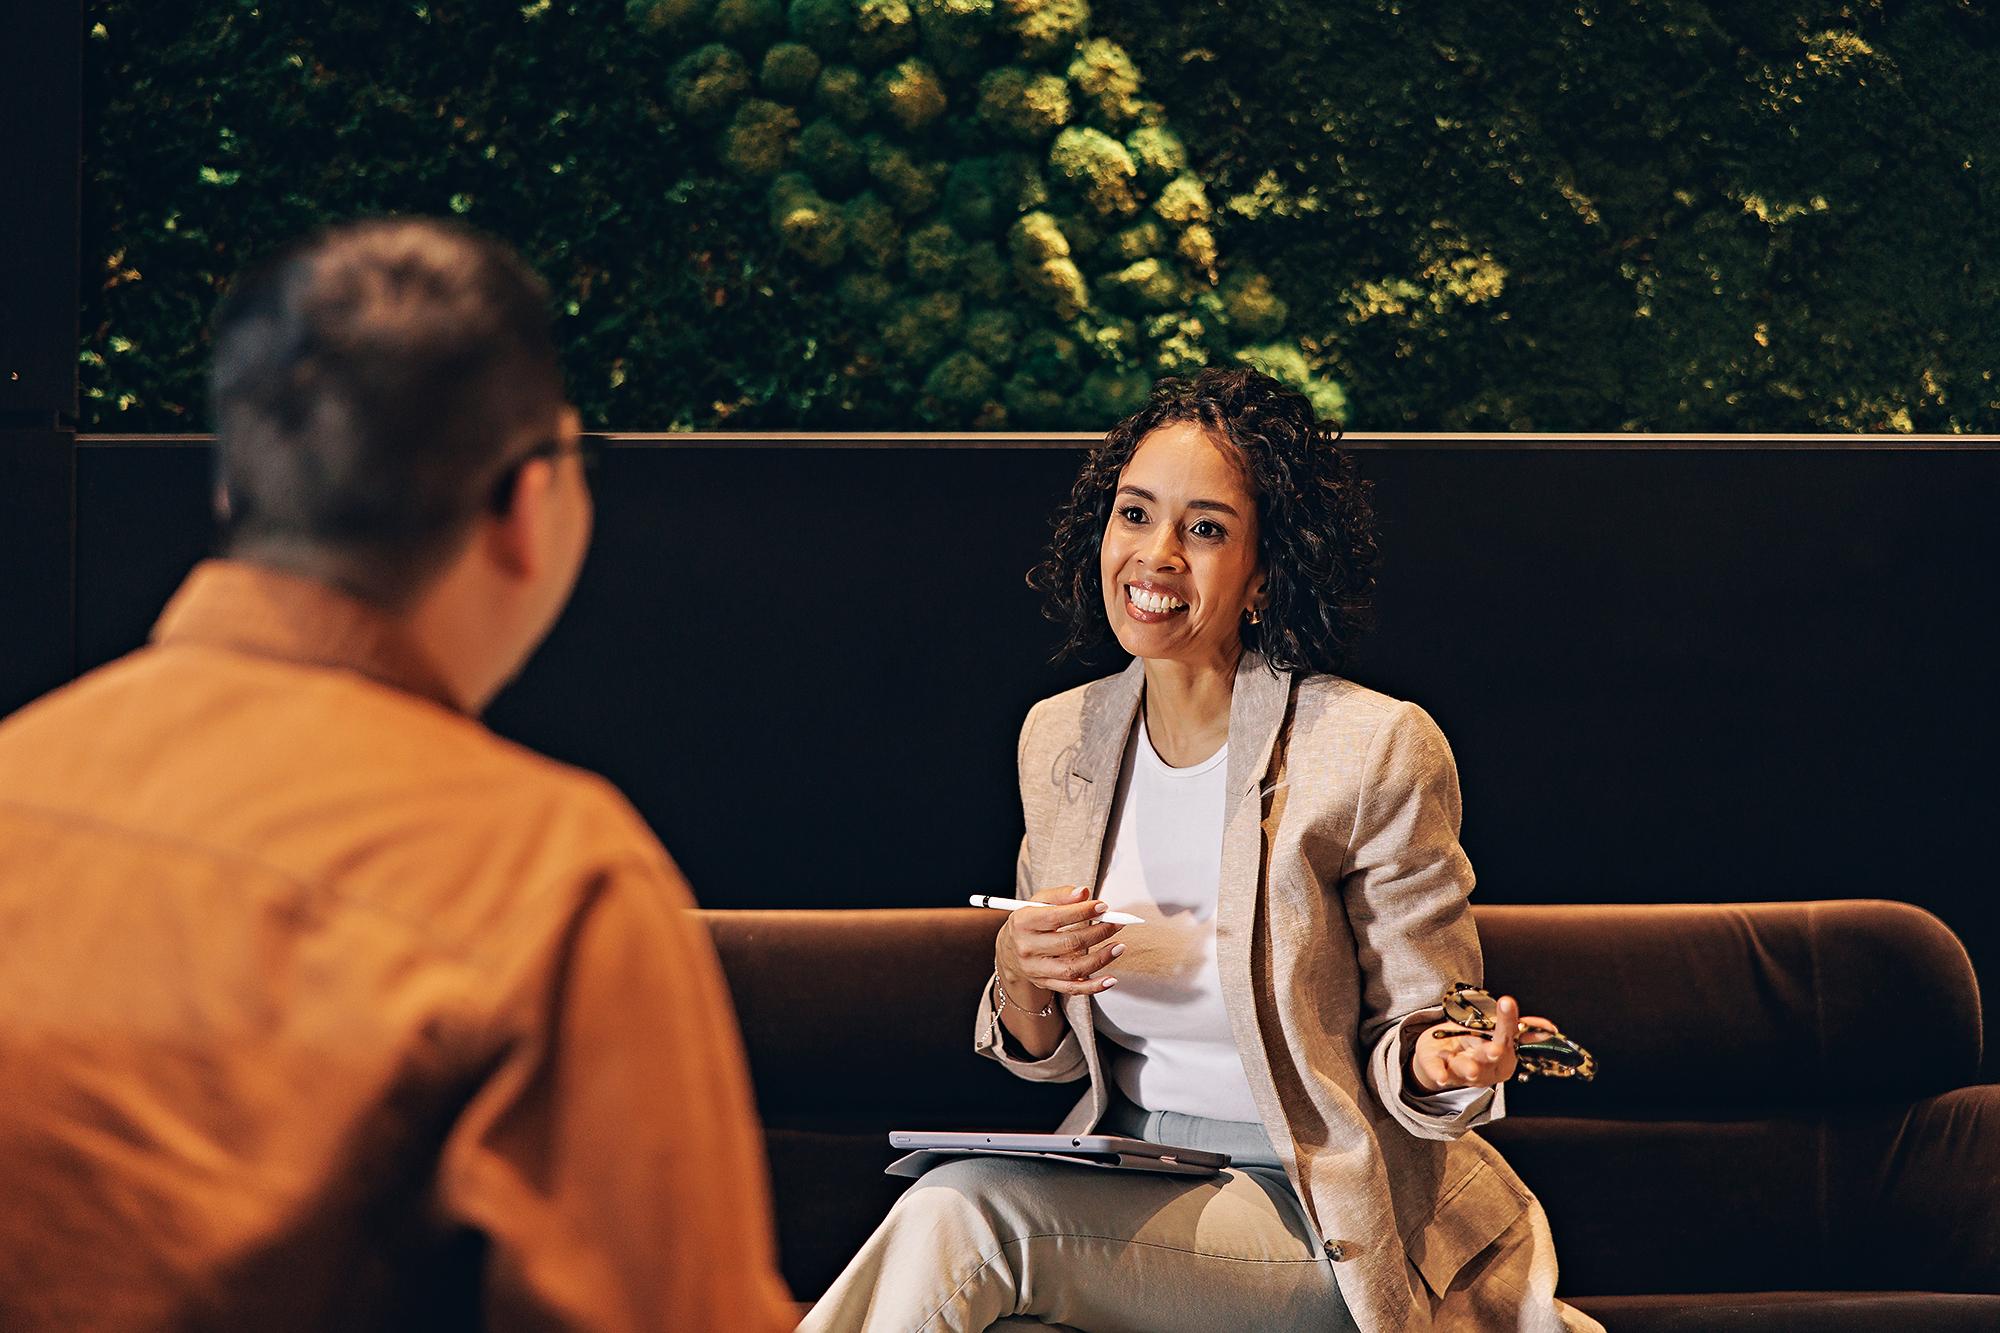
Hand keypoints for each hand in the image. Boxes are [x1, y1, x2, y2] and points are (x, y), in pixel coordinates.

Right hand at [996, 885, 1125, 1004]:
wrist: (1010, 951)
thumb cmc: (1030, 922)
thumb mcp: (1038, 902)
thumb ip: (1061, 895)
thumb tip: (1084, 893)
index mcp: (1023, 922)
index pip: (1055, 917)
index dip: (1082, 912)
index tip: (1103, 906)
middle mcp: (1027, 948)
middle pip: (1068, 943)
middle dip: (1097, 933)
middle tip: (1117, 924)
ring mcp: (1036, 969)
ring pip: (1072, 969)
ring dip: (1100, 959)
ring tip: (1119, 947)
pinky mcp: (1044, 984)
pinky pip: (1072, 988)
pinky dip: (1093, 986)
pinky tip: (1110, 979)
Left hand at [1410, 995, 1559, 1092]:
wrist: (1440, 1058)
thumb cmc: (1473, 1044)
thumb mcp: (1494, 1033)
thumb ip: (1517, 1027)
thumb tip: (1549, 1028)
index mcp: (1502, 1057)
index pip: (1508, 1036)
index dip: (1508, 1020)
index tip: (1507, 1001)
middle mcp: (1484, 1067)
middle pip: (1489, 1057)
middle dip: (1492, 1053)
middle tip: (1495, 1048)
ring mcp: (1460, 1071)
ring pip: (1465, 1068)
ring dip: (1468, 1067)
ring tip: (1470, 1070)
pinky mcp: (1438, 1070)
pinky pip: (1438, 1072)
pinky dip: (1438, 1073)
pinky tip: (1439, 1076)